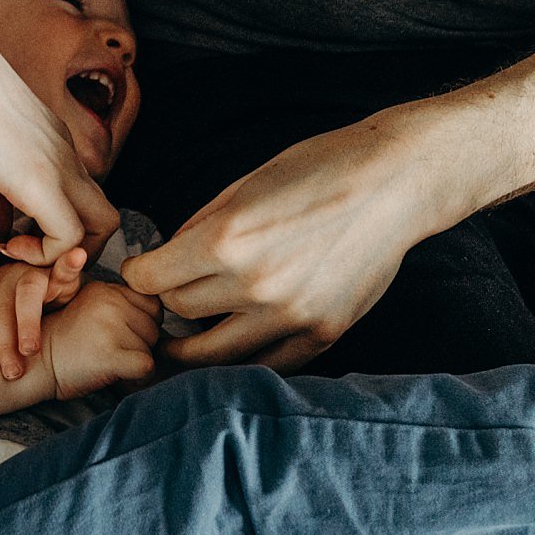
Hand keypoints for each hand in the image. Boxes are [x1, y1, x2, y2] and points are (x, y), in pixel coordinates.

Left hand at [0, 249, 88, 380]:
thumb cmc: (16, 326)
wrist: (60, 319)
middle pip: (0, 302)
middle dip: (3, 339)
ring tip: (30, 349)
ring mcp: (38, 275)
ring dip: (27, 322)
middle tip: (11, 372)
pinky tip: (75, 258)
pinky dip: (70, 262)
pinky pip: (66, 267)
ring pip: (28, 292)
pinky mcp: (66, 277)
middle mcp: (9, 277)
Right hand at [42, 281, 159, 400]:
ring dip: (136, 361)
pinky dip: (138, 378)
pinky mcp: (109, 354)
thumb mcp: (89, 311)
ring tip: (108, 363)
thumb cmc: (65, 345)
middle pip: (155, 326)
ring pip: (151, 348)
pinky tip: (119, 377)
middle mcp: (110, 302)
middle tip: (111, 352)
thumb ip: (120, 306)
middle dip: (140, 344)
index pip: (152, 305)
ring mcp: (110, 326)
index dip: (142, 324)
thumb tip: (161, 317)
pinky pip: (146, 366)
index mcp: (106, 289)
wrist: (34, 367)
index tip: (120, 337)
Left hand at [120, 111, 456, 371]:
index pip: (152, 279)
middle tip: (173, 292)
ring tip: (187, 335)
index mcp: (226, 240)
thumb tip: (165, 258)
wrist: (394, 182)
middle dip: (169, 299)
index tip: (145, 270)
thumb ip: (199, 226)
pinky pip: (265, 364)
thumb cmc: (317, 170)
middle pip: (179, 311)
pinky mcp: (322, 334)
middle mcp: (254, 286)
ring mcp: (290, 317)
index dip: (140, 273)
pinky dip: (245, 357)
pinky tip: (236, 343)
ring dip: (194, 341)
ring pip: (213, 352)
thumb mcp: (244, 185)